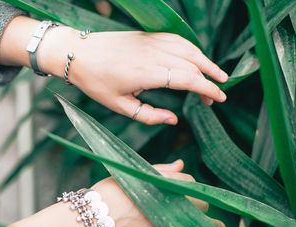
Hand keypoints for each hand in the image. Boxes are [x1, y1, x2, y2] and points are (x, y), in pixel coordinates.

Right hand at [9, 160, 224, 226]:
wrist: (90, 217)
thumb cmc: (107, 192)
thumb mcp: (131, 173)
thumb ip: (160, 169)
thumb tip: (181, 163)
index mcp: (160, 181)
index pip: (188, 180)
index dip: (189, 186)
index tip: (187, 191)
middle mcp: (167, 200)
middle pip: (198, 201)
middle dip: (199, 203)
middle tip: (195, 207)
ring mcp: (165, 222)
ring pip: (198, 222)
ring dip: (208, 224)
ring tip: (215, 226)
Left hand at [40, 27, 227, 124]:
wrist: (77, 53)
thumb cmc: (95, 82)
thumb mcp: (119, 106)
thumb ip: (149, 116)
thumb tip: (174, 120)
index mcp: (146, 73)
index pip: (187, 79)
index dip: (207, 89)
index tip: (218, 99)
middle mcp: (153, 54)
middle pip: (193, 64)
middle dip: (210, 79)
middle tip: (218, 95)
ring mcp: (151, 41)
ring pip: (188, 49)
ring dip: (206, 62)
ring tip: (218, 75)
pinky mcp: (148, 36)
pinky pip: (177, 40)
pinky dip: (192, 49)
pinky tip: (197, 58)